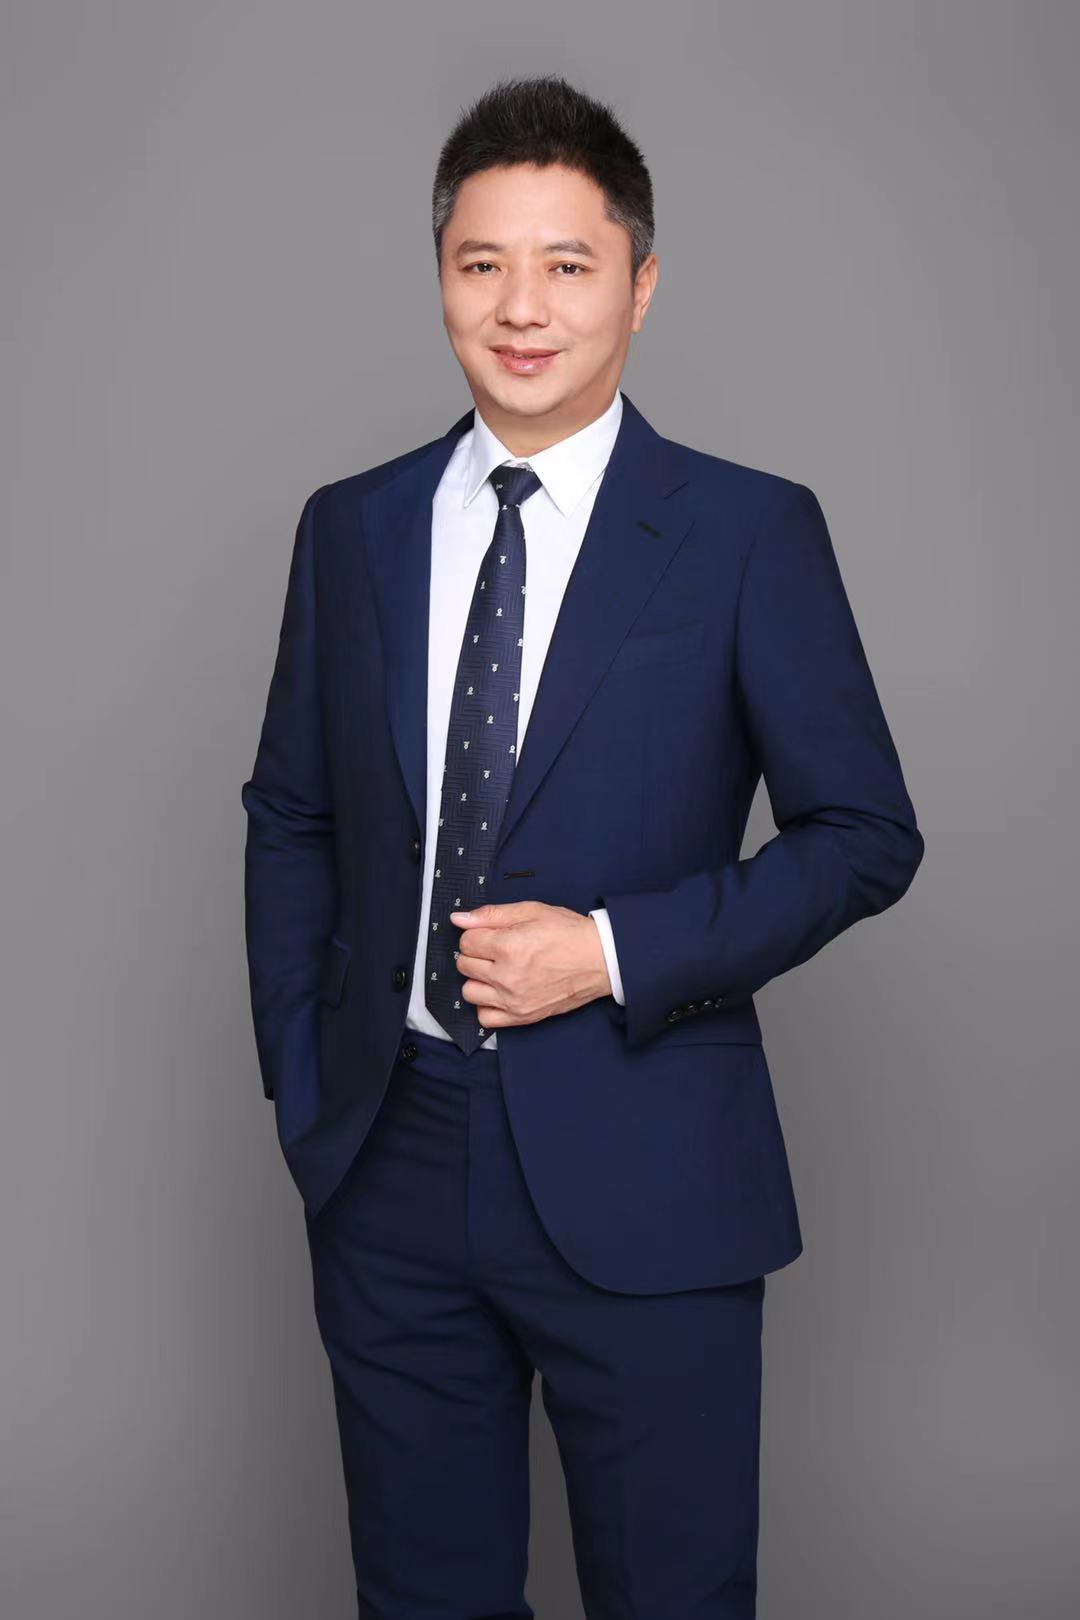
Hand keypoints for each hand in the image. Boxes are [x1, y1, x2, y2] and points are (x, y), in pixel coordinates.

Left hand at [448, 901, 611, 1029]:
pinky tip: (499, 992)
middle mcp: (507, 976)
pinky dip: (487, 1005)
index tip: (490, 934)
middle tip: (496, 950)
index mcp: (509, 946)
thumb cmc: (569, 934)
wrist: (600, 960)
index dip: (476, 934)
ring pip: (469, 992)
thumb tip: (459, 919)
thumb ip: (491, 915)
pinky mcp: (522, 1017)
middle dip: (476, 954)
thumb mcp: (531, 911)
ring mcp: (513, 1000)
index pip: (466, 941)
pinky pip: (485, 1018)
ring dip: (478, 979)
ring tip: (496, 971)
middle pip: (464, 965)